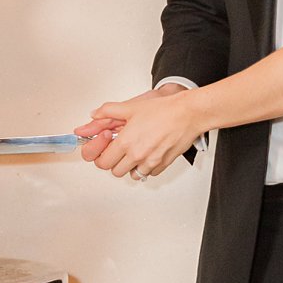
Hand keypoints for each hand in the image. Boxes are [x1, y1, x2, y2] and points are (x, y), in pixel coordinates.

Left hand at [74, 87, 203, 178]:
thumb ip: (108, 111)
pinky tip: (149, 154)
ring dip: (131, 166)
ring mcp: (150, 162)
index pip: (102, 162)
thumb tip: (95, 115)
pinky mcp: (162, 165)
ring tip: (135, 153)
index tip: (106, 149)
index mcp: (125, 142)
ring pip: (133, 175)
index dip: (102, 156)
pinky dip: (147, 167)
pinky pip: (149, 174)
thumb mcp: (131, 107)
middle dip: (115, 162)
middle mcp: (137, 155)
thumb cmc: (164, 110)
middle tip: (119, 151)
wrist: (188, 114)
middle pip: (115, 171)